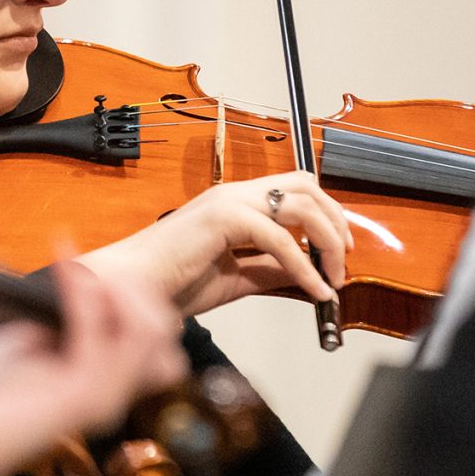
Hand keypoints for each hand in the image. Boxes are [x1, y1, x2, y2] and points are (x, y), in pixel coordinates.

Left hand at [0, 261, 188, 475]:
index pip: (156, 333)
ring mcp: (101, 396)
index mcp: (104, 382)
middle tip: (99, 267)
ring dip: (112, 286)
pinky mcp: (79, 393)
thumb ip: (55, 321)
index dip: (137, 293)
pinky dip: (79, 293)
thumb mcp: (25, 346)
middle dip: (135, 287)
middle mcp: (112, 392)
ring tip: (79, 269)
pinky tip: (65, 272)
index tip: (102, 265)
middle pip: (163, 330)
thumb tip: (69, 286)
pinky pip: (94, 330)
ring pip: (144, 330)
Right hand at [73, 171, 351, 316]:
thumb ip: (269, 270)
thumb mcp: (235, 277)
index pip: (294, 189)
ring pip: (301, 206)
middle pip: (306, 186)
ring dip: (327, 243)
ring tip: (332, 279)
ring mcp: (228, 201)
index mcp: (234, 202)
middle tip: (343, 259)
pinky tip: (313, 289)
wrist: (131, 290)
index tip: (337, 252)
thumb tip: (305, 273)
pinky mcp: (223, 218)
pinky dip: (304, 268)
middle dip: (335, 221)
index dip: (326, 215)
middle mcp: (233, 194)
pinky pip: (280, 240)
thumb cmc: (169, 282)